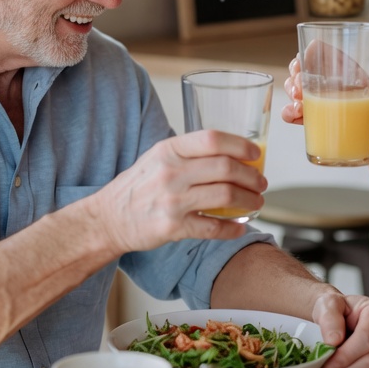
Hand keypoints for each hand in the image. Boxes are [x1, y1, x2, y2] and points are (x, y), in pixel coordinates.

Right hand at [87, 130, 265, 253]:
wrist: (108, 218)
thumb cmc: (138, 186)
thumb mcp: (158, 157)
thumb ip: (189, 153)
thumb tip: (233, 153)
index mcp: (169, 150)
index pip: (213, 139)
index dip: (241, 146)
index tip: (256, 155)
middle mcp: (171, 172)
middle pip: (226, 168)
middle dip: (252, 176)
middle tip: (261, 183)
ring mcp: (172, 201)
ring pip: (225, 196)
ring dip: (249, 200)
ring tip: (257, 202)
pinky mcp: (173, 227)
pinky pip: (213, 227)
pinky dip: (232, 228)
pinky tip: (240, 226)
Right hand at [282, 58, 368, 150]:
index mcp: (348, 74)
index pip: (324, 55)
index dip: (309, 54)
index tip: (303, 61)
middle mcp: (334, 87)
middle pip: (306, 71)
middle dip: (295, 74)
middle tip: (300, 86)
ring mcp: (325, 105)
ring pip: (298, 91)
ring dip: (291, 93)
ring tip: (298, 103)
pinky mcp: (321, 124)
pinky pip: (298, 115)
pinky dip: (290, 114)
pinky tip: (293, 116)